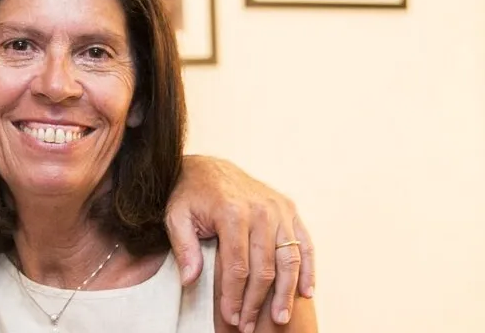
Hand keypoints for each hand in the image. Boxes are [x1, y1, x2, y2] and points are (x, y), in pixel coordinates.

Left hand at [165, 155, 314, 332]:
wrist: (208, 167)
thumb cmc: (189, 194)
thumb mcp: (176, 215)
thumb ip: (184, 247)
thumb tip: (190, 280)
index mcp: (232, 212)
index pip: (237, 266)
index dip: (235, 296)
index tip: (231, 318)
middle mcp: (261, 210)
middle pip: (264, 267)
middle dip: (256, 301)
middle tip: (248, 326)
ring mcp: (279, 209)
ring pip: (289, 259)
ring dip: (286, 293)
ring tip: (280, 319)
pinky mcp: (289, 209)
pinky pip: (305, 243)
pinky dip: (308, 269)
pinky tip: (306, 293)